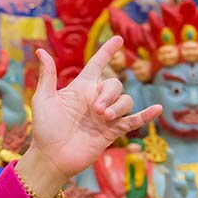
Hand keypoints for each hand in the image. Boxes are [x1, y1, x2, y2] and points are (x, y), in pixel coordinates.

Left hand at [21, 35, 162, 197]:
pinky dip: (146, 115)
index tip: (118, 39)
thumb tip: (40, 52)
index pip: (97, 65)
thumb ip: (47, 76)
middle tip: (96, 110)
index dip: (107, 52)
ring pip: (125, 100)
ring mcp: (105, 116)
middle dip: (109, 94)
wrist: (51, 157)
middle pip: (114, 84)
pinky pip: (133, 120)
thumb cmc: (44, 129)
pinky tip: (157, 109)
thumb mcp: (43, 99)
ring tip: (104, 117)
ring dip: (118, 106)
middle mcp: (95, 100)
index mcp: (81, 89)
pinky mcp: (111, 132)